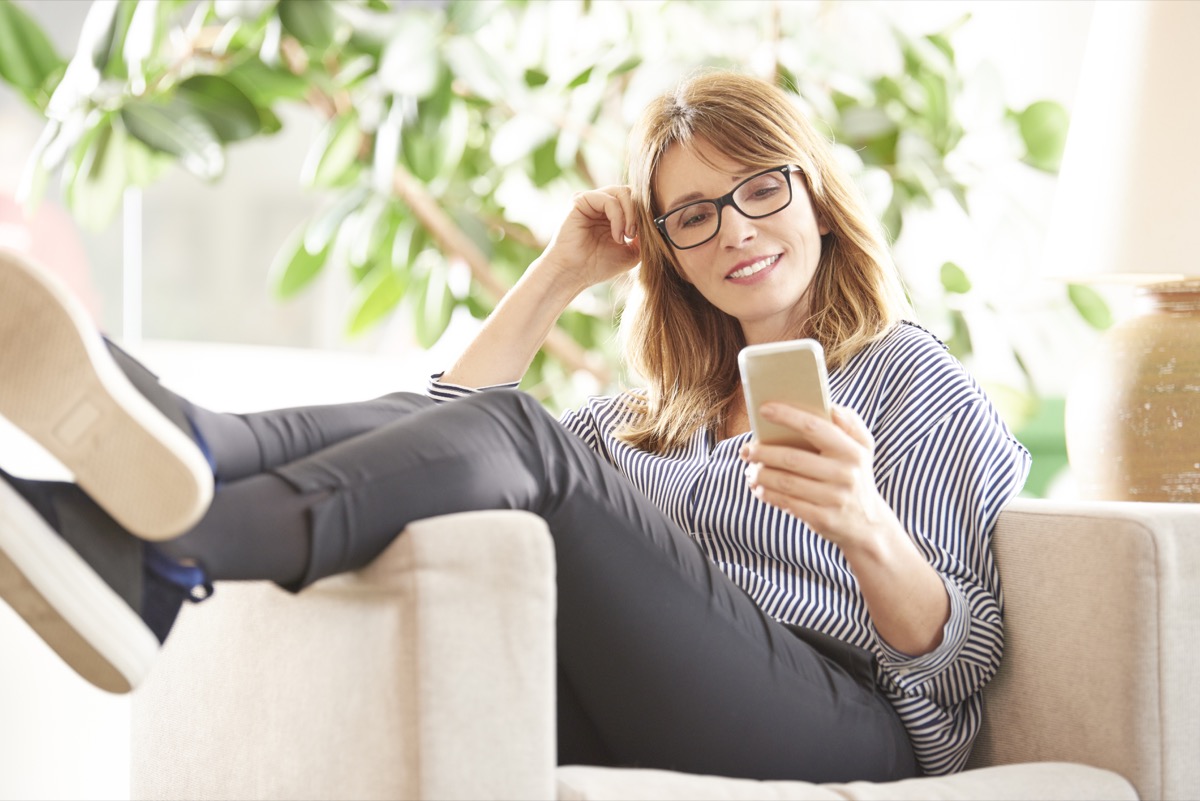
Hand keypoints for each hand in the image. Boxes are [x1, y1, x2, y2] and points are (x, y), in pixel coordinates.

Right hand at [537, 186, 640, 292]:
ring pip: (623, 192)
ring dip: (630, 215)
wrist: (574, 274)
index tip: (648, 235)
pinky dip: (618, 217)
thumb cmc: (598, 266)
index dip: (645, 214)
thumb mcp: (632, 252)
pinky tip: (617, 235)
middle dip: (639, 213)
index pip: (636, 200)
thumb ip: (645, 237)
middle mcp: (601, 203)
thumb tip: (658, 224)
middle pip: (632, 192)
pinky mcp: (580, 200)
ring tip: (626, 236)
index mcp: (612, 212)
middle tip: (635, 236)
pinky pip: (608, 200)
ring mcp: (591, 200)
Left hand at [739, 403, 900, 550]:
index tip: (763, 409)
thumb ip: (850, 422)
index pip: (814, 427)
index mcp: (852, 450)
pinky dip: (768, 494)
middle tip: (746, 449)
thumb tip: (829, 404)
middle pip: (792, 458)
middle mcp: (845, 473)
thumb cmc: (856, 474)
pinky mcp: (823, 518)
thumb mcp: (863, 447)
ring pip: (786, 482)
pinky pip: (787, 503)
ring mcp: (834, 498)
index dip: (787, 416)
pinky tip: (758, 488)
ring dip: (760, 474)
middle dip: (763, 452)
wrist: (869, 524)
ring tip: (749, 470)